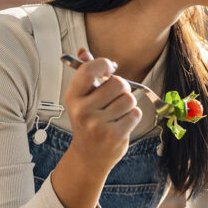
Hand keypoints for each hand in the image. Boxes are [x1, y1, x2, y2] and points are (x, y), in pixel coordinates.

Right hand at [64, 48, 141, 171]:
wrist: (88, 156)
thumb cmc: (88, 122)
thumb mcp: (82, 98)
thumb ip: (86, 74)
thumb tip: (84, 51)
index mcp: (73, 97)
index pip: (90, 69)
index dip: (105, 64)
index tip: (110, 69)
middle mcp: (83, 110)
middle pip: (118, 83)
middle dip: (122, 88)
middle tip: (116, 97)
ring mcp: (98, 125)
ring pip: (129, 99)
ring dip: (128, 104)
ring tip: (118, 112)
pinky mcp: (114, 136)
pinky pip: (135, 114)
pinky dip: (133, 116)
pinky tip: (122, 123)